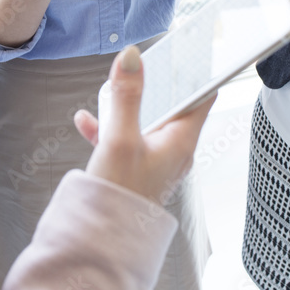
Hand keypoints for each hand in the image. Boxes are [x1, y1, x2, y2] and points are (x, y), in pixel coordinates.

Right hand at [73, 46, 213, 201]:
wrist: (102, 238)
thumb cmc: (120, 194)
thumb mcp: (120, 138)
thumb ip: (126, 95)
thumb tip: (132, 56)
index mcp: (182, 141)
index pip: (203, 96)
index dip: (198, 71)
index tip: (190, 51)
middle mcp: (174, 149)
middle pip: (171, 105)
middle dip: (154, 85)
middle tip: (140, 66)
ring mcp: (155, 160)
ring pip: (145, 121)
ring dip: (126, 106)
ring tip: (108, 93)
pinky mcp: (136, 169)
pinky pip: (126, 139)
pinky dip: (110, 127)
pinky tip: (86, 121)